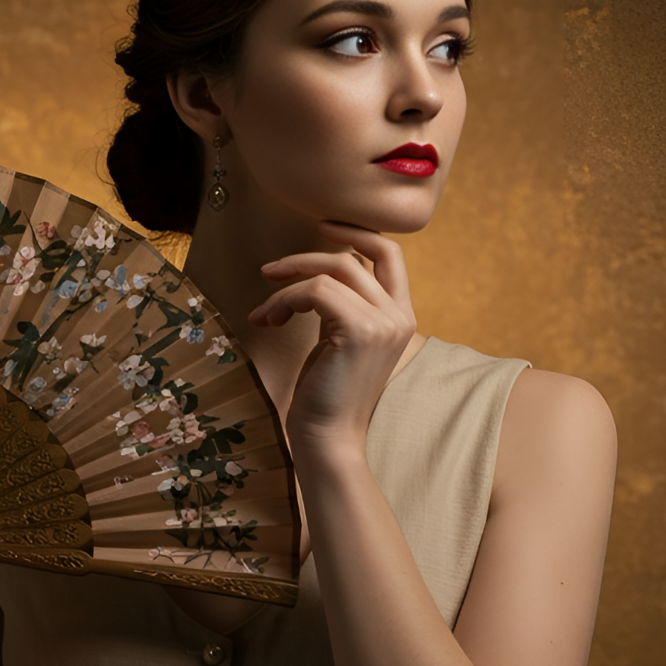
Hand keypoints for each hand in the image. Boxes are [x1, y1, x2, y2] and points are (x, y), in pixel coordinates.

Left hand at [247, 221, 417, 460]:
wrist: (328, 437)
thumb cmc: (326, 393)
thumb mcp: (339, 338)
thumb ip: (342, 303)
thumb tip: (323, 268)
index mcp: (401, 316)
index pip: (391, 254)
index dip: (358, 232)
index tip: (323, 228)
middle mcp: (400, 316)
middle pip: (354, 257)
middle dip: (307, 256)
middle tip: (270, 269)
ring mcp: (384, 322)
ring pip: (330, 271)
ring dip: (287, 284)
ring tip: (264, 310)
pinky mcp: (359, 330)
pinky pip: (315, 291)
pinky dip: (284, 301)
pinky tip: (268, 321)